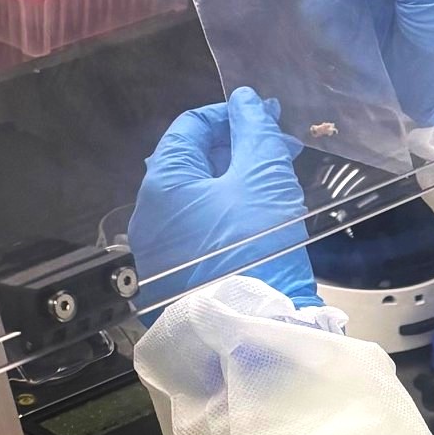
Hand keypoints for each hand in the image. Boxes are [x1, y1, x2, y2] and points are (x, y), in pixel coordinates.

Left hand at [128, 88, 321, 318]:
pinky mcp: (176, 279)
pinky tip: (261, 219)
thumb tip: (245, 100)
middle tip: (283, 150)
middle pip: (194, 162)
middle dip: (240, 148)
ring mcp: (159, 250)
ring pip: (199, 198)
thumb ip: (255, 130)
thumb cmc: (256, 247)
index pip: (191, 126)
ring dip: (237, 182)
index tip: (268, 118)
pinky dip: (228, 215)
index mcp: (162, 182)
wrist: (251, 333)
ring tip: (278, 184)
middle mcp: (150, 214)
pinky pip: (200, 231)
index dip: (232, 114)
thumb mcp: (263, 177)